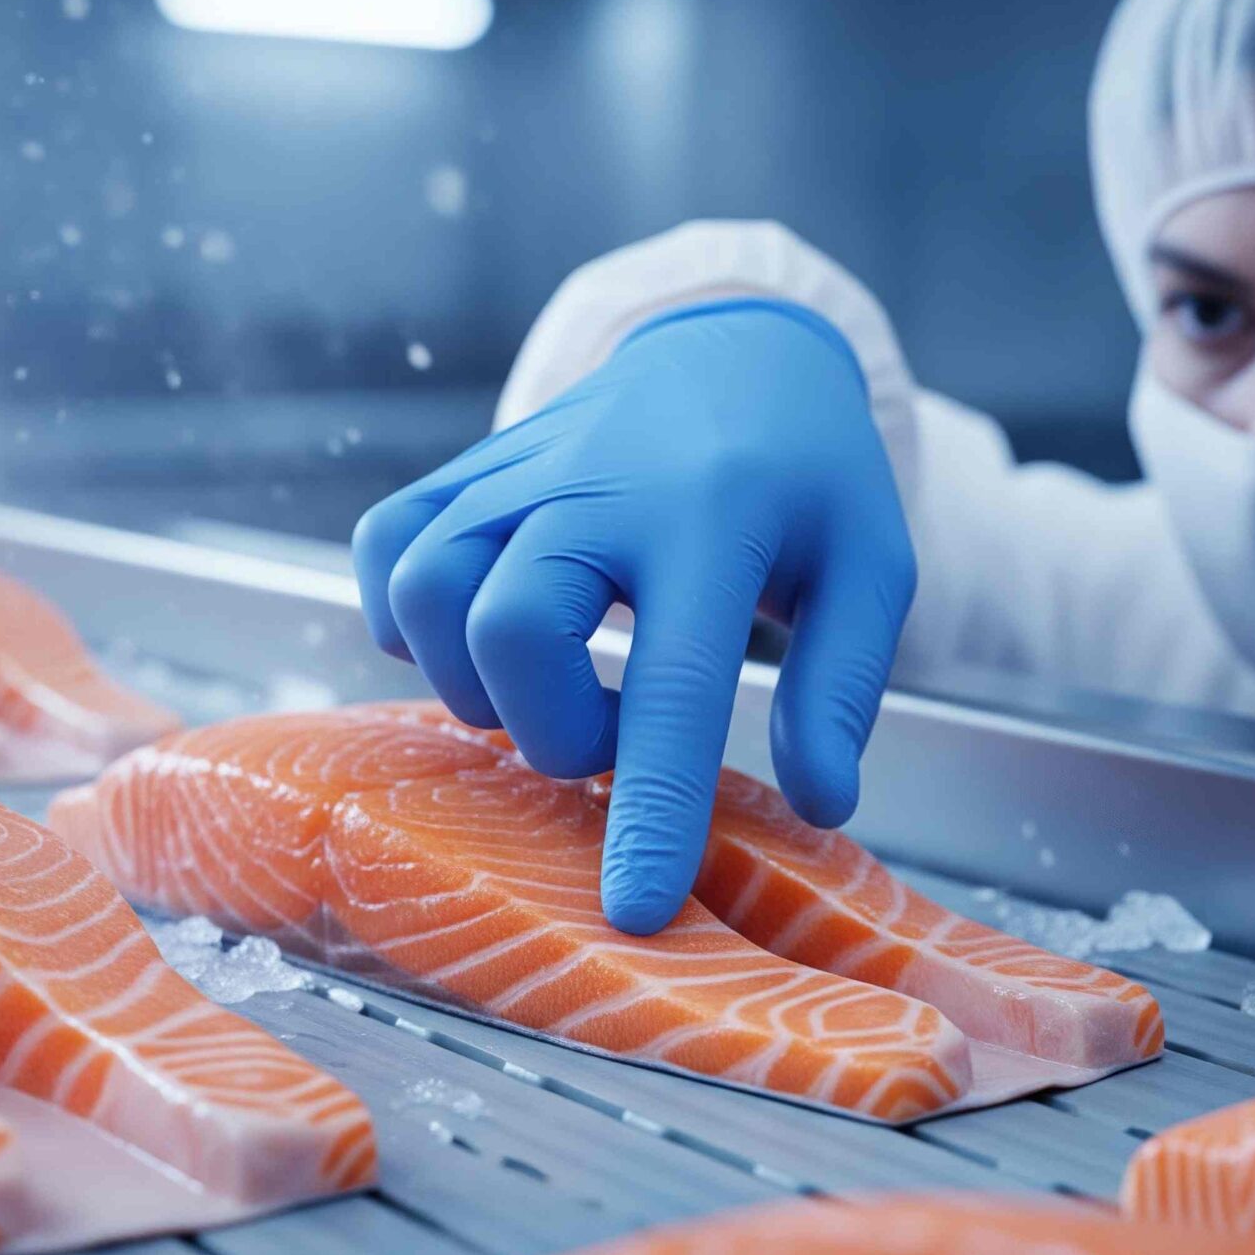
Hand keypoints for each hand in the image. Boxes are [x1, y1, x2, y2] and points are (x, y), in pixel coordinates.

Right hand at [352, 299, 915, 930]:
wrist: (738, 345)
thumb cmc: (810, 476)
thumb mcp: (870, 569)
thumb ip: (841, 686)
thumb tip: (820, 803)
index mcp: (713, 521)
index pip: (673, 686)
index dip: (650, 808)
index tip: (632, 910)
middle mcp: (598, 486)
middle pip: (509, 628)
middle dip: (550, 727)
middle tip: (611, 727)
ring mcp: (518, 470)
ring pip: (428, 590)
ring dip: (475, 677)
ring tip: (548, 682)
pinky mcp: (468, 467)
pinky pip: (384, 543)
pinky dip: (406, 611)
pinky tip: (475, 635)